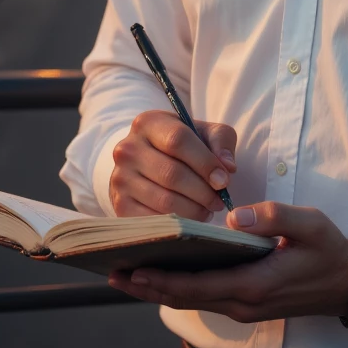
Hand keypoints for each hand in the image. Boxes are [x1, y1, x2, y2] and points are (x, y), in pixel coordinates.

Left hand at [107, 202, 347, 322]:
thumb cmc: (329, 251)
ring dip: (158, 289)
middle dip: (147, 286)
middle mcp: (241, 303)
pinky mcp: (245, 304)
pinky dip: (177, 287)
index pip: (196, 285)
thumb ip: (273, 217)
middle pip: (183, 298)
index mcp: (253, 285)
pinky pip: (203, 297)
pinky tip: (161, 273)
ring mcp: (242, 308)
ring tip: (124, 273)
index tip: (132, 269)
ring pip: (191, 300)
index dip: (161, 279)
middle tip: (111, 272)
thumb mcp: (309, 225)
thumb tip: (233, 216)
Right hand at [109, 111, 236, 219]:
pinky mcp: (119, 205)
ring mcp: (120, 178)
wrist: (144, 161)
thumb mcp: (202, 132)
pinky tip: (190, 219)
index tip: (224, 180)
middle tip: (219, 201)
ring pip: (164, 201)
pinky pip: (153, 220)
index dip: (205, 162)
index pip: (178, 141)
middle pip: (172, 174)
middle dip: (203, 192)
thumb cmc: (181, 146)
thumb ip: (220, 142)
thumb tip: (227, 168)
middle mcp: (127, 149)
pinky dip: (178, 224)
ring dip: (194, 210)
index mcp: (148, 123)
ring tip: (207, 209)